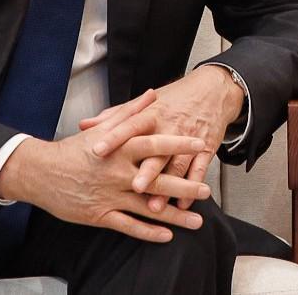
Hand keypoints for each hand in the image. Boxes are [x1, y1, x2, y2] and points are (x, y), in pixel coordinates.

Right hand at [0, 90, 211, 241]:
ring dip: (173, 215)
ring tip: (197, 221)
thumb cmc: (74, 149)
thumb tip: (152, 94)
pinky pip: (128, 226)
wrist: (40, 173)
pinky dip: (148, 232)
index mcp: (120, 149)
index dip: (178, 144)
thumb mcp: (103, 128)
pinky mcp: (99, 215)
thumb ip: (131, 112)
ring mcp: (109, 196)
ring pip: (147, 207)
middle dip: (184, 186)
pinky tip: (167, 236)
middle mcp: (117, 173)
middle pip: (156, 180)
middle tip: (207, 190)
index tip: (201, 144)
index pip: (154, 144)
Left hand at [82, 65, 243, 212]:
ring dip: (168, 187)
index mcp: (152, 114)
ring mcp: (189, 138)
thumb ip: (114, 116)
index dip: (114, 138)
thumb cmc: (174, 100)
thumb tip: (85, 125)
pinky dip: (191, 186)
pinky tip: (183, 203)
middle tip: (135, 186)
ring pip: (177, 165)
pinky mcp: (206, 148)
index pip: (130, 125)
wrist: (212, 91)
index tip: (98, 150)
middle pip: (156, 150)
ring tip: (156, 206)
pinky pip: (199, 169)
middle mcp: (170, 126)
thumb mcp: (145, 104)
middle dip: (147, 170)